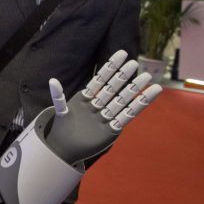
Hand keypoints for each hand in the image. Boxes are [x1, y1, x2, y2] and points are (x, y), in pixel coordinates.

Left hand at [44, 50, 162, 164]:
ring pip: (122, 101)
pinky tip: (152, 93)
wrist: (65, 149)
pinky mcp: (112, 130)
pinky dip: (139, 105)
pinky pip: (127, 116)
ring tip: (147, 77)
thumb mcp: (62, 111)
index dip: (111, 67)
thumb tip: (52, 79)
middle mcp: (99, 105)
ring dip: (134, 89)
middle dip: (123, 76)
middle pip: (113, 88)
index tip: (122, 53)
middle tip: (134, 63)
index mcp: (86, 98)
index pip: (100, 79)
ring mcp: (106, 117)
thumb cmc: (64, 129)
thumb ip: (58, 96)